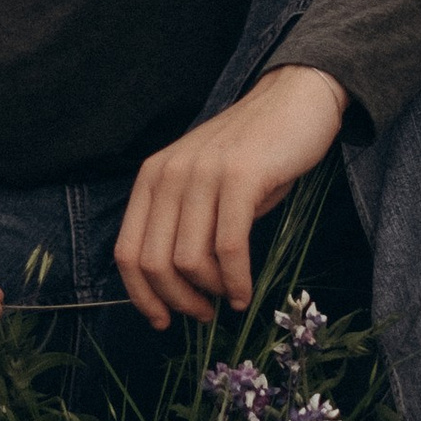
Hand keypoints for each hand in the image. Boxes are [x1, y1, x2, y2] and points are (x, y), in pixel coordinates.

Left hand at [112, 67, 348, 330]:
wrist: (294, 100)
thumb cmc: (253, 152)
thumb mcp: (203, 185)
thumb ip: (183, 223)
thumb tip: (176, 288)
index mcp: (152, 177)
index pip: (127, 252)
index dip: (141, 296)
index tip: (162, 321)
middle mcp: (169, 174)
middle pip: (154, 263)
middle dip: (178, 301)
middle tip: (204, 315)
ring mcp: (203, 174)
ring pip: (188, 260)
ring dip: (211, 292)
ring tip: (230, 298)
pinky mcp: (240, 177)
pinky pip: (228, 247)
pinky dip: (236, 281)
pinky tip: (245, 292)